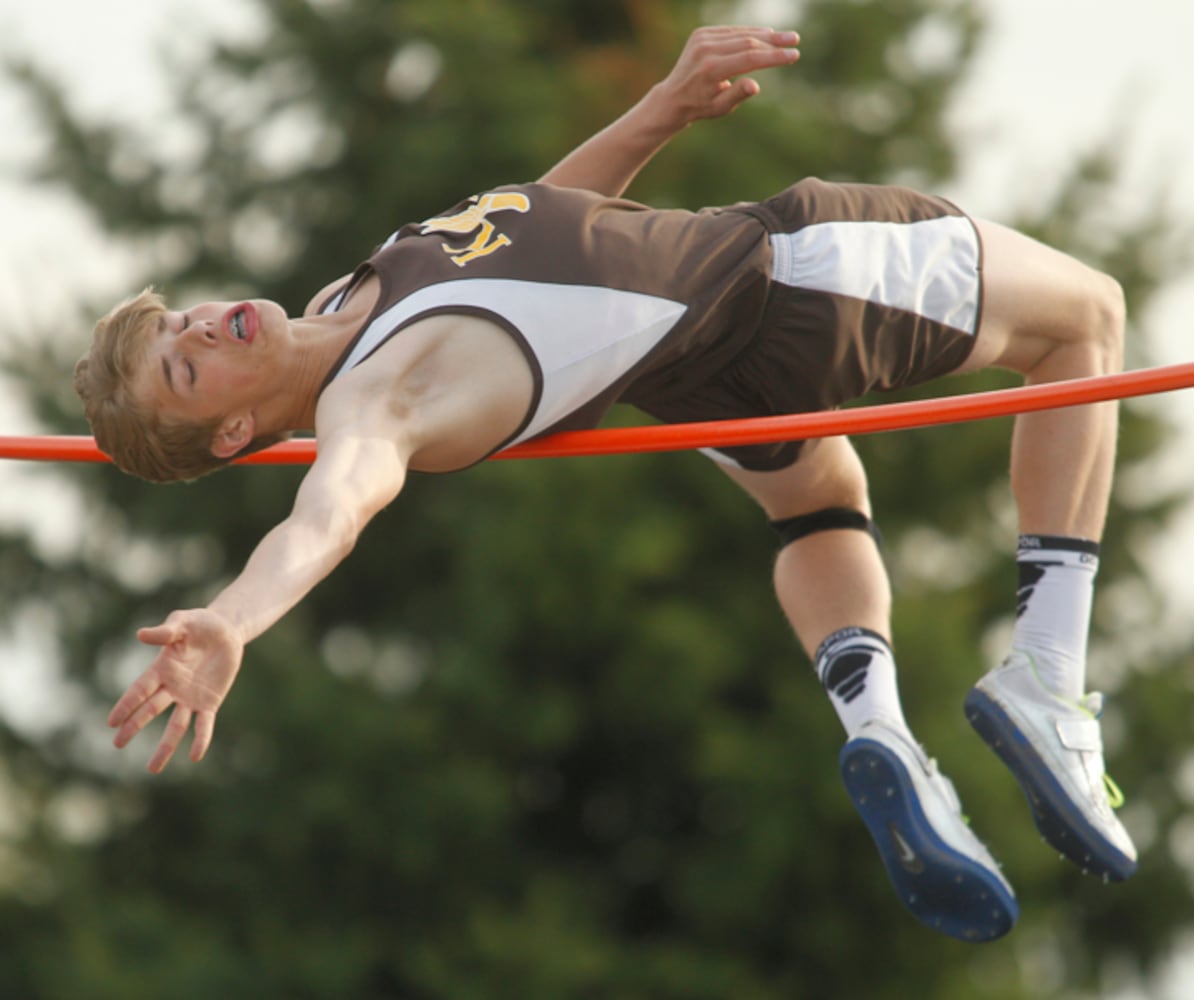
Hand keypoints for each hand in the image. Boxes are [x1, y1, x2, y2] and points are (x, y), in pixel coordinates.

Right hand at [108, 609, 243, 772]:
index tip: (111, 722)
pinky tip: (196, 755)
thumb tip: (141, 634)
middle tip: (117, 744)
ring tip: (153, 769)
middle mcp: (173, 687)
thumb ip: (165, 631)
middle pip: (151, 710)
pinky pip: (204, 724)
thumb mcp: (183, 622)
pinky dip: (201, 739)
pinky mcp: (210, 702)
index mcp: (162, 669)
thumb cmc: (200, 624)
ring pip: (175, 726)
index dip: (127, 704)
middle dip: (134, 726)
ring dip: (165, 746)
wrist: (226, 631)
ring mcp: (190, 697)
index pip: (140, 689)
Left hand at [652, 25, 799, 128]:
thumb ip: (737, 95)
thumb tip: (755, 86)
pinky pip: (731, 31)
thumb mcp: (720, 108)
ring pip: (741, 34)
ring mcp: (702, 38)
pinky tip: (767, 33)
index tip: (794, 55)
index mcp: (711, 70)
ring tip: (787, 37)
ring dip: (765, 35)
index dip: (774, 57)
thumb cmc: (701, 106)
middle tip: (795, 42)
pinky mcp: (701, 33)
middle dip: (774, 43)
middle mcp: (705, 50)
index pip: (749, 59)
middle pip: (748, 43)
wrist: (673, 97)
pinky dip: (749, 32)